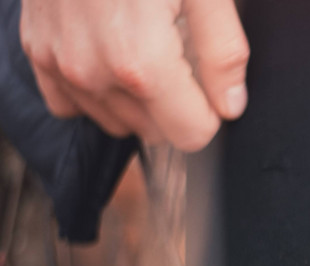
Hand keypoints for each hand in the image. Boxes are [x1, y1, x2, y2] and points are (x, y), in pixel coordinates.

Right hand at [19, 0, 248, 150]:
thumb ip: (222, 52)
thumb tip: (231, 104)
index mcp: (141, 64)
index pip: (191, 135)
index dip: (210, 111)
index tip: (210, 81)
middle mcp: (93, 72)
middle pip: (155, 131)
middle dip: (176, 104)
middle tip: (177, 51)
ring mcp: (58, 63)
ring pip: (115, 121)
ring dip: (136, 99)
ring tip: (144, 44)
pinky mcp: (37, 49)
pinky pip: (71, 102)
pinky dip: (95, 90)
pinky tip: (111, 54)